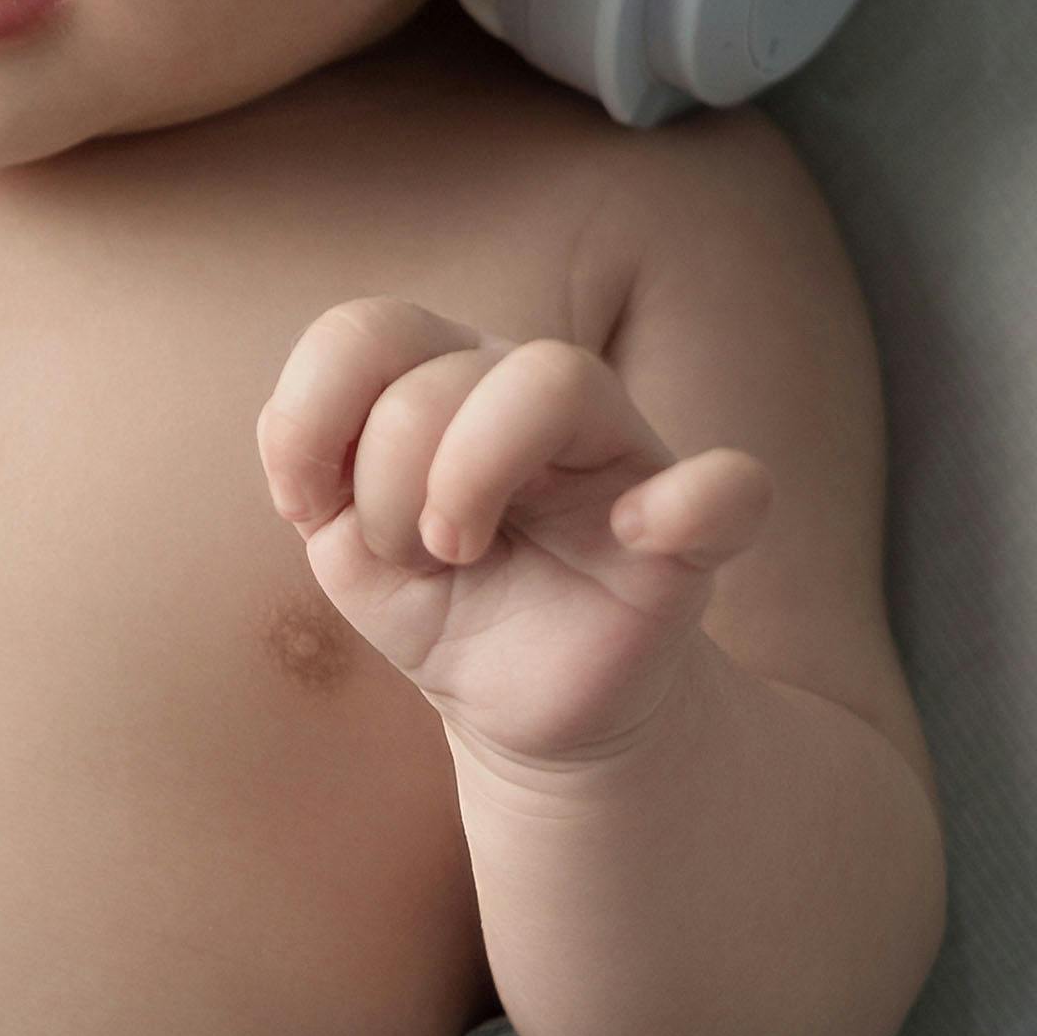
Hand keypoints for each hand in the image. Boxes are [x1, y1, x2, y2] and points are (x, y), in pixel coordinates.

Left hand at [257, 302, 773, 769]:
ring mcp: (618, 454)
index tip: (306, 509)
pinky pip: (730, 486)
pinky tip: (635, 536)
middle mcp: (529, 392)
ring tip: (460, 553)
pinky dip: (687, 503)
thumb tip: (317, 468)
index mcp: (444, 380)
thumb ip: (319, 485)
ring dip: (469, 478)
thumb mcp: (351, 554)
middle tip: (412, 553)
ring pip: (554, 379)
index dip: (310, 414)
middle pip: (443, 370)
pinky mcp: (692, 533)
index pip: (369, 330)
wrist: (522, 705)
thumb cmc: (441, 605)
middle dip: (389, 481)